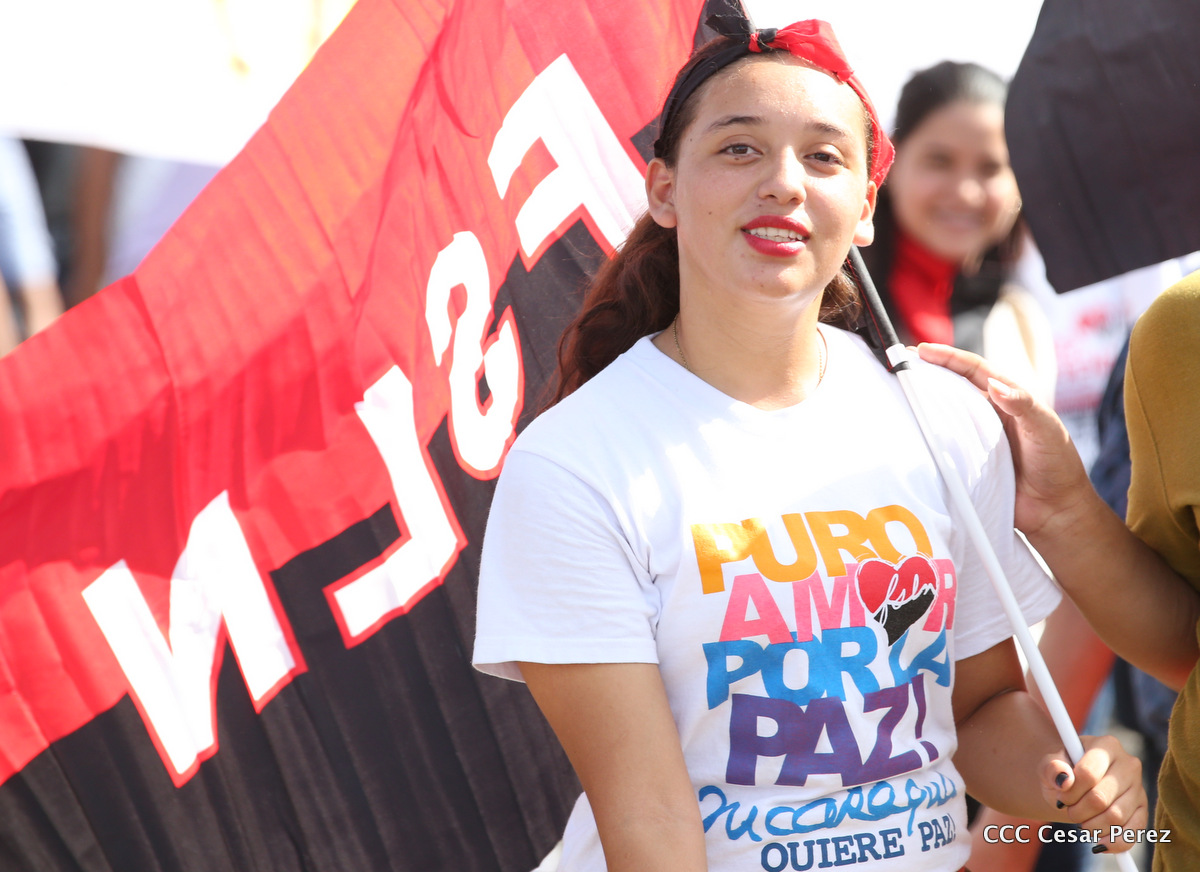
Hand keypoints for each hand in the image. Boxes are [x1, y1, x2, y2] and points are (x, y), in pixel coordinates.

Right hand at [916, 342, 1095, 540]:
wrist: (1054, 511)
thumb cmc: (1057, 465)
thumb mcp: (1046, 429)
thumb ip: (1024, 405)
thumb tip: (994, 385)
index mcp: (1006, 398)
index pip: (973, 370)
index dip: (948, 358)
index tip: (922, 351)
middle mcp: (986, 414)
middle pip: (951, 386)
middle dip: (926, 372)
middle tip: (899, 363)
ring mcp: (973, 438)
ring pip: (942, 413)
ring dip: (920, 401)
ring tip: (895, 391)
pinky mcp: (964, 462)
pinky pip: (940, 445)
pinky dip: (923, 435)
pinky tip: (907, 430)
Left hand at [1043, 735, 1147, 853]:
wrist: (1076, 782)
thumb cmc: (1063, 771)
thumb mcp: (1050, 764)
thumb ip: (1051, 767)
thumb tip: (1064, 780)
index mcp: (1106, 745)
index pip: (1088, 774)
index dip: (1070, 792)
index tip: (1060, 796)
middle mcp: (1129, 764)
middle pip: (1100, 798)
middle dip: (1077, 811)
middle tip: (1069, 810)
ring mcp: (1139, 788)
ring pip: (1115, 817)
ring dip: (1091, 826)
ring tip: (1080, 821)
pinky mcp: (1143, 810)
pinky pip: (1133, 832)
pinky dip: (1114, 842)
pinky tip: (1099, 843)